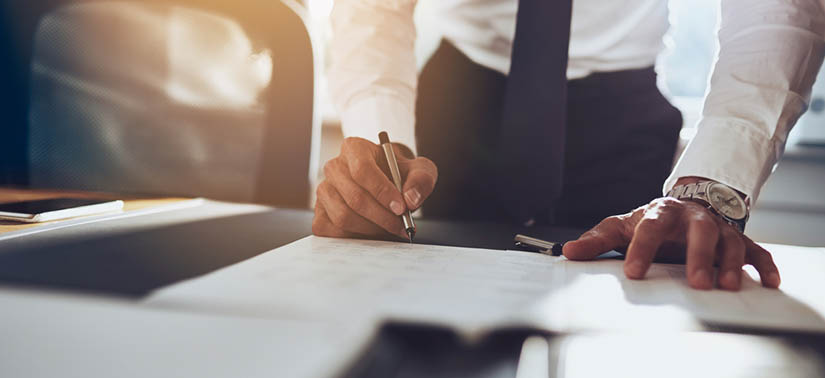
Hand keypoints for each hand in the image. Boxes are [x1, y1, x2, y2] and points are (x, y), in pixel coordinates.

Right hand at [312, 137, 437, 239]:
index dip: (382, 191)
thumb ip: (421, 179)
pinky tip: (373, 233)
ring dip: (372, 229)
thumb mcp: (419, 170)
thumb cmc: (399, 174)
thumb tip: (410, 199)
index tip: (402, 208)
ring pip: (343, 217)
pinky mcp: (319, 213)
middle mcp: (334, 167)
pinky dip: (356, 238)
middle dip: (382, 217)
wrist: (387, 184)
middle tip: (402, 225)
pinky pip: (333, 232)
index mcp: (354, 148)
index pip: (362, 170)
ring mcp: (324, 191)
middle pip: (354, 197)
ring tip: (391, 229)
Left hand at [562, 197, 779, 290]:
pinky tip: (769, 281)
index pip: (650, 229)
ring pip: (730, 242)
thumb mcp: (622, 227)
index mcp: (661, 214)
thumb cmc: (651, 222)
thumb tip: (567, 252)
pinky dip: (764, 265)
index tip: (634, 273)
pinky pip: (756, 251)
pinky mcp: (739, 240)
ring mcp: (719, 229)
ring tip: (726, 286)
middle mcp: (693, 219)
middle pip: (699, 232)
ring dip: (730, 263)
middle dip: (697, 256)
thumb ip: (597, 241)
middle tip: (696, 282)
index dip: (642, 249)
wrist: (687, 205)